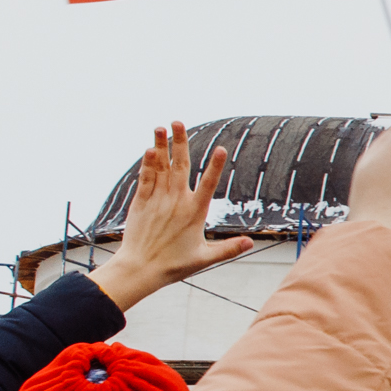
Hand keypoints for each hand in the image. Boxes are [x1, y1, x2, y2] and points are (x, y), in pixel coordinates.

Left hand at [92, 123, 256, 309]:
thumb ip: (228, 249)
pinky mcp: (141, 202)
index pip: (208, 185)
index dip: (216, 167)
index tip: (221, 149)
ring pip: (161, 167)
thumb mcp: (204, 258)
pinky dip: (148, 163)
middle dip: (180, 142)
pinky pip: (145, 177)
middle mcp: (176, 201)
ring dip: (161, 145)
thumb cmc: (173, 265)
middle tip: (178, 122)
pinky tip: (150, 149)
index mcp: (194, 212)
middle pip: (180, 166)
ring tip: (161, 127)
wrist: (139, 268)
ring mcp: (157, 199)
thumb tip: (250, 244)